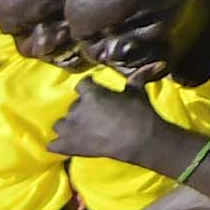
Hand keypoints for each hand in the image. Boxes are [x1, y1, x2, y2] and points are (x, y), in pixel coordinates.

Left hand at [53, 79, 177, 169]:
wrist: (138, 139)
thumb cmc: (139, 113)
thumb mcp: (138, 92)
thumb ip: (139, 78)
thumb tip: (157, 63)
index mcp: (91, 94)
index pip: (82, 84)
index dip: (88, 86)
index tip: (93, 87)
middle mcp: (76, 110)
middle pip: (72, 106)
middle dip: (81, 109)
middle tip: (94, 114)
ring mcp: (69, 129)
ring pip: (59, 124)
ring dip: (67, 125)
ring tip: (79, 128)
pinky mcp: (68, 146)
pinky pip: (52, 145)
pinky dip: (59, 144)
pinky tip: (67, 144)